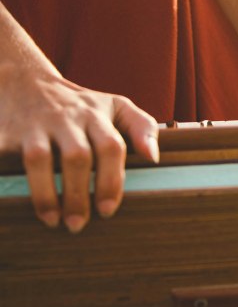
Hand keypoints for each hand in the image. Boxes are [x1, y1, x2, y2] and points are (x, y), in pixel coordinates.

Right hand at [0, 65, 158, 233]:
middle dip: (78, 194)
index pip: (111, 147)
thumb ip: (142, 127)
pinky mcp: (6, 132)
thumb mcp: (116, 106)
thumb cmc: (81, 104)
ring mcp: (35, 124)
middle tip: (78, 225)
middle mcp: (67, 118)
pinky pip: (4, 154)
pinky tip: (12, 202)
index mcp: (96, 115)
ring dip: (45, 193)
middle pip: (77, 156)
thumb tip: (154, 157)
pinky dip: (5, 175)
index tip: (107, 210)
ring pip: (40, 158)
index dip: (111, 180)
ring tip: (53, 221)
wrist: (26, 81)